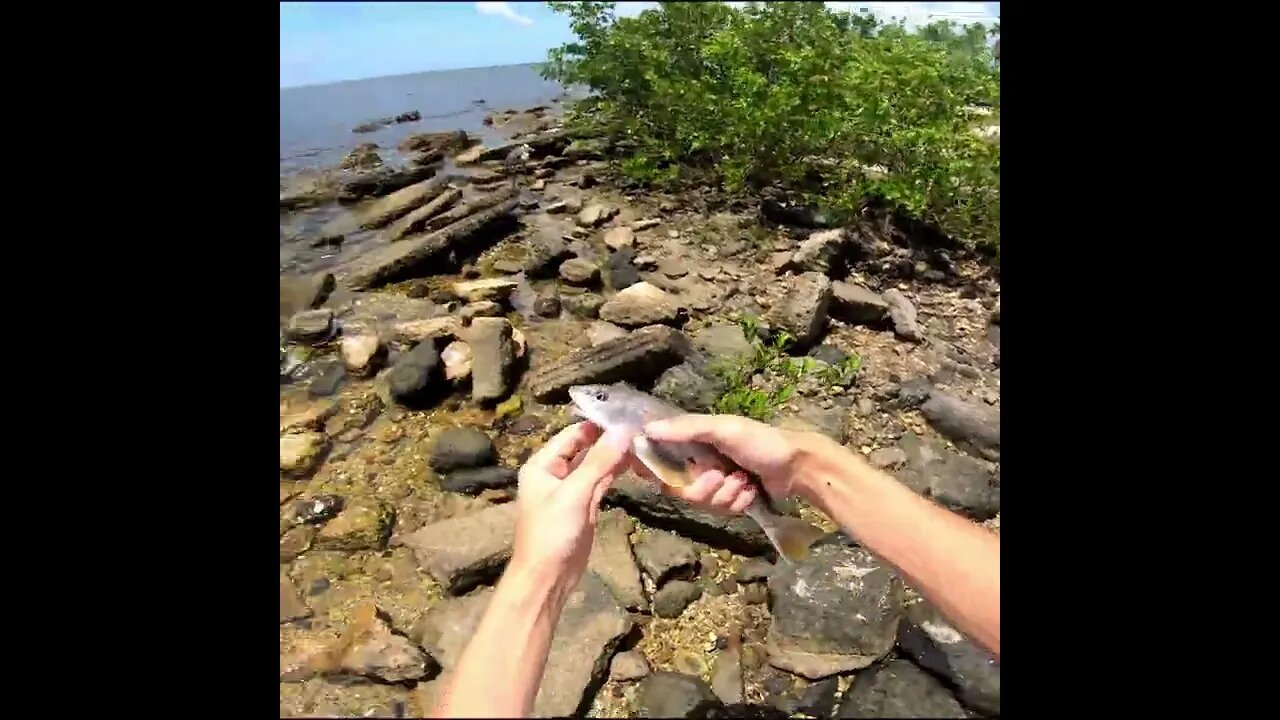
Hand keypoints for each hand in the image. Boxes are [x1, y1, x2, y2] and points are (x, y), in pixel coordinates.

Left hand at [511, 421, 631, 584]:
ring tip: (645, 441)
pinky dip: (616, 472)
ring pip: (596, 464)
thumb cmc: (552, 534)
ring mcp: (571, 488)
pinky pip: (601, 480)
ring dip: (616, 454)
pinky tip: (635, 462)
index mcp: (543, 464)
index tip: (629, 414)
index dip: (599, 424)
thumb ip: (598, 462)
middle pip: (586, 446)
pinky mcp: (584, 504)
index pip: (573, 433)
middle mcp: (555, 472)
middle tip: (643, 427)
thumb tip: (623, 431)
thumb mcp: (574, 494)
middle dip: (611, 438)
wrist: (547, 578)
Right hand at [641, 414, 840, 512]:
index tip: (672, 476)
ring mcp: (719, 484)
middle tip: (722, 475)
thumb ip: (686, 429)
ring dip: (728, 493)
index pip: (665, 463)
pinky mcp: (734, 501)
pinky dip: (740, 501)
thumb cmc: (761, 441)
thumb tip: (648, 428)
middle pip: (684, 491)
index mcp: (696, 444)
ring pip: (706, 503)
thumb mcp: (723, 429)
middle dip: (706, 486)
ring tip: (745, 480)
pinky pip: (725, 511)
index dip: (665, 473)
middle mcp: (703, 465)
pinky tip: (753, 490)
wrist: (798, 465)